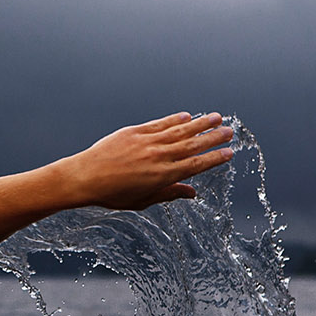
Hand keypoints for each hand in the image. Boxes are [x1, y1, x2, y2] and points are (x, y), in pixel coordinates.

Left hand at [55, 112, 235, 210]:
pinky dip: (175, 119)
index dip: (214, 158)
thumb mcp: (143, 200)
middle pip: (193, 145)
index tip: (229, 153)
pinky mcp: (135, 132)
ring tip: (217, 117)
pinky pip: (160, 124)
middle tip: (230, 131)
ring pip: (180, 130)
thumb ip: (169, 193)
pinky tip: (187, 116)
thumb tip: (192, 193)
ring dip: (200, 123)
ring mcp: (147, 142)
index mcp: (162, 176)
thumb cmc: (112, 194)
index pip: (195, 166)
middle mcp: (158, 157)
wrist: (84, 177)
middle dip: (213, 137)